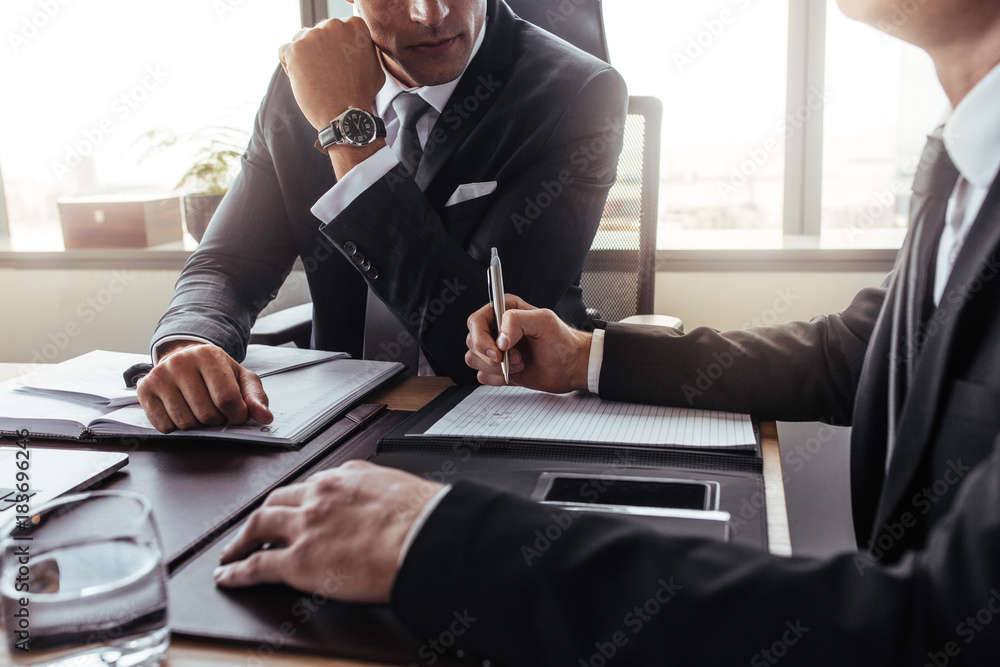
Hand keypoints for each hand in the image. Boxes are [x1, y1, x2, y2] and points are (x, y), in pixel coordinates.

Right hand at [137, 341, 272, 432]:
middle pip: (206, 414)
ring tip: (199, 409)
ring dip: (197, 425)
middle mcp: (180, 362)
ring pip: (185, 423)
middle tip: (217, 410)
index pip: (227, 399)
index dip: (237, 415)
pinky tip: (181, 411)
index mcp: (208, 355)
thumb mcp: (241, 379)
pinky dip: (177, 428)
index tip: (238, 414)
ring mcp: (159, 376)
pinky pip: (164, 427)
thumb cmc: (216, 372)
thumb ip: (256, 398)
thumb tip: (265, 417)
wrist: (184, 359)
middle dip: (217, 420)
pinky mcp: (144, 390)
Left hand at [214, 460, 443, 602]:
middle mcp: (318, 496)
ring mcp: (305, 527)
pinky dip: (237, 571)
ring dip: (241, 538)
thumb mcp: (397, 486)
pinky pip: (257, 565)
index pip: (311, 486)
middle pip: (277, 500)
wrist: (423, 538)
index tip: (295, 507)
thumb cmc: (421, 517)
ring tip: (232, 551)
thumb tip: (380, 497)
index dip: (298, 500)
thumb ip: (376, 489)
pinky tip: (228, 576)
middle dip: (263, 513)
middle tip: (255, 527)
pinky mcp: (298, 561)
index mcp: (344, 477)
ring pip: (258, 524)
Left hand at [278, 17, 385, 131]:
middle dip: (319, 52)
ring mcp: (313, 36)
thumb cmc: (361, 94)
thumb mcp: (374, 66)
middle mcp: (334, 25)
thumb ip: (362, 49)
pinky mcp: (295, 50)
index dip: (334, 49)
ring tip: (316, 79)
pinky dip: (291, 67)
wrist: (347, 115)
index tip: (339, 66)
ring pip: (299, 40)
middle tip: (327, 75)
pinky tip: (305, 82)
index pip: (334, 29)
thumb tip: (355, 46)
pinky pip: (284, 52)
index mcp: (354, 25)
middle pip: (317, 33)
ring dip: (304, 58)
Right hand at [465, 294, 591, 393]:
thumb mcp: (544, 321)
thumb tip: (500, 339)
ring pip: (474, 359)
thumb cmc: (562, 341)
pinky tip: (516, 373)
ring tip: (521, 363)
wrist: (571, 367)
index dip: (482, 338)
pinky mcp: (498, 368)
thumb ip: (518, 321)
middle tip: (516, 358)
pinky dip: (497, 378)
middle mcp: (496, 329)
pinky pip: (482, 376)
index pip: (476, 321)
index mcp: (504, 311)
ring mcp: (496, 350)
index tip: (498, 351)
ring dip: (496, 368)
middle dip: (492, 356)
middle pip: (472, 342)